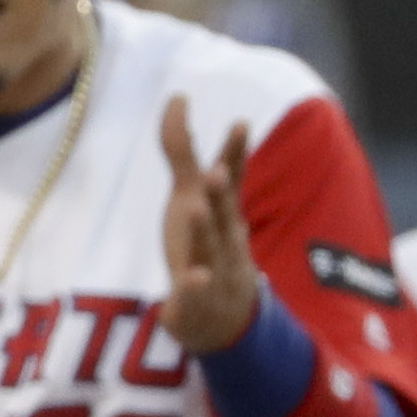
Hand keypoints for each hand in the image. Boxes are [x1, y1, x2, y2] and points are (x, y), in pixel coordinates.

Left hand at [156, 98, 259, 354]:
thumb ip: (183, 150)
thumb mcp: (192, 194)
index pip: (232, 180)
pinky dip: (193, 288)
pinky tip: (191, 280)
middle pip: (222, 214)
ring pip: (209, 251)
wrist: (224, 318)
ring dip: (204, 232)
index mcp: (221, 213)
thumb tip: (177, 98)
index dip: (235, 153)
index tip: (240, 123)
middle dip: (220, 193)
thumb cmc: (206, 244)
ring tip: (195, 211)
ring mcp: (212, 271)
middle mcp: (222, 239)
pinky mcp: (194, 303)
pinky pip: (194, 296)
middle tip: (216, 171)